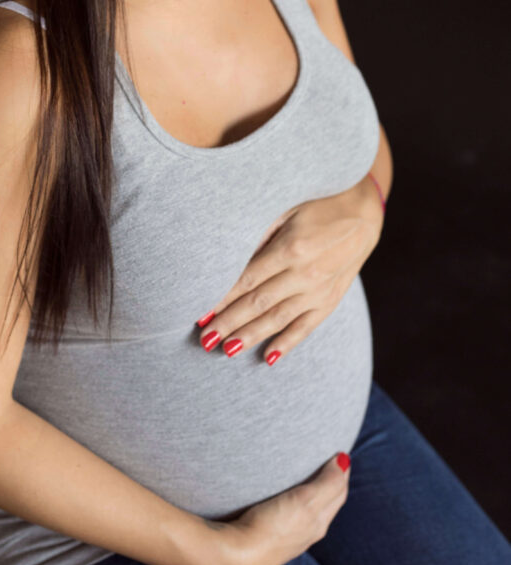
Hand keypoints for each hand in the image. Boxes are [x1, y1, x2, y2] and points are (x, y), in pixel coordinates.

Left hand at [196, 177, 383, 363]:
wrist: (362, 214)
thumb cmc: (317, 208)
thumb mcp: (285, 212)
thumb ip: (261, 238)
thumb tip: (231, 262)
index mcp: (291, 248)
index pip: (247, 280)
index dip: (222, 299)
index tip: (202, 313)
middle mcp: (305, 273)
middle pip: (258, 303)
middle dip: (229, 322)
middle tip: (206, 338)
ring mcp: (319, 291)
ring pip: (278, 319)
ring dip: (250, 336)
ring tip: (226, 350)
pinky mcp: (330, 301)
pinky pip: (306, 327)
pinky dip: (287, 343)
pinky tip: (268, 357)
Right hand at [206, 451, 351, 564]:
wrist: (239, 557)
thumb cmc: (273, 528)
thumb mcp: (306, 501)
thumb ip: (327, 483)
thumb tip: (344, 460)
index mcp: (320, 522)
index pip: (338, 492)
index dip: (341, 471)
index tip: (339, 451)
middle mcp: (309, 531)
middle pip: (328, 502)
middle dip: (333, 481)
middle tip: (330, 459)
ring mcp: (291, 536)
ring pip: (312, 510)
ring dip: (316, 491)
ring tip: (310, 474)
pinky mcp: (272, 537)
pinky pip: (294, 516)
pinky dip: (298, 501)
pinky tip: (286, 498)